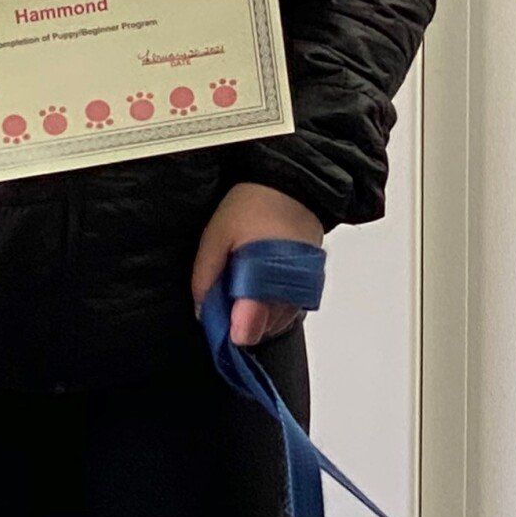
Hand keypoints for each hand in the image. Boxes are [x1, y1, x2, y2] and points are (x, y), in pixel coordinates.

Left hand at [191, 181, 324, 345]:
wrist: (292, 185)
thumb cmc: (251, 206)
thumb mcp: (216, 234)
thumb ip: (205, 274)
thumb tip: (201, 311)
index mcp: (264, 278)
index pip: (249, 328)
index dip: (230, 331)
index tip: (220, 323)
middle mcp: (290, 290)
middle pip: (263, 330)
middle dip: (243, 322)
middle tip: (229, 297)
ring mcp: (306, 289)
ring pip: (278, 323)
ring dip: (260, 316)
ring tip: (247, 288)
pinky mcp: (314, 284)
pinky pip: (292, 310)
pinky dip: (275, 307)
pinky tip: (264, 288)